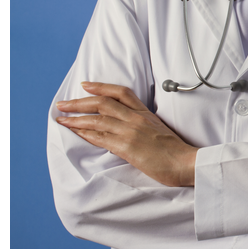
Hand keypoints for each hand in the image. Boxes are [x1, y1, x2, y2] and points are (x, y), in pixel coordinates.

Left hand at [55, 82, 197, 186]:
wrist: (186, 162)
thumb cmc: (176, 151)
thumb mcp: (159, 130)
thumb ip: (142, 126)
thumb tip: (124, 131)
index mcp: (145, 113)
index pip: (121, 92)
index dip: (101, 86)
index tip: (85, 85)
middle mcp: (136, 119)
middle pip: (102, 103)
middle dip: (79, 102)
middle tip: (62, 104)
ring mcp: (131, 131)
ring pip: (97, 119)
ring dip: (76, 118)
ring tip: (61, 119)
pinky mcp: (127, 147)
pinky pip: (101, 137)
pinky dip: (85, 133)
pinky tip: (75, 132)